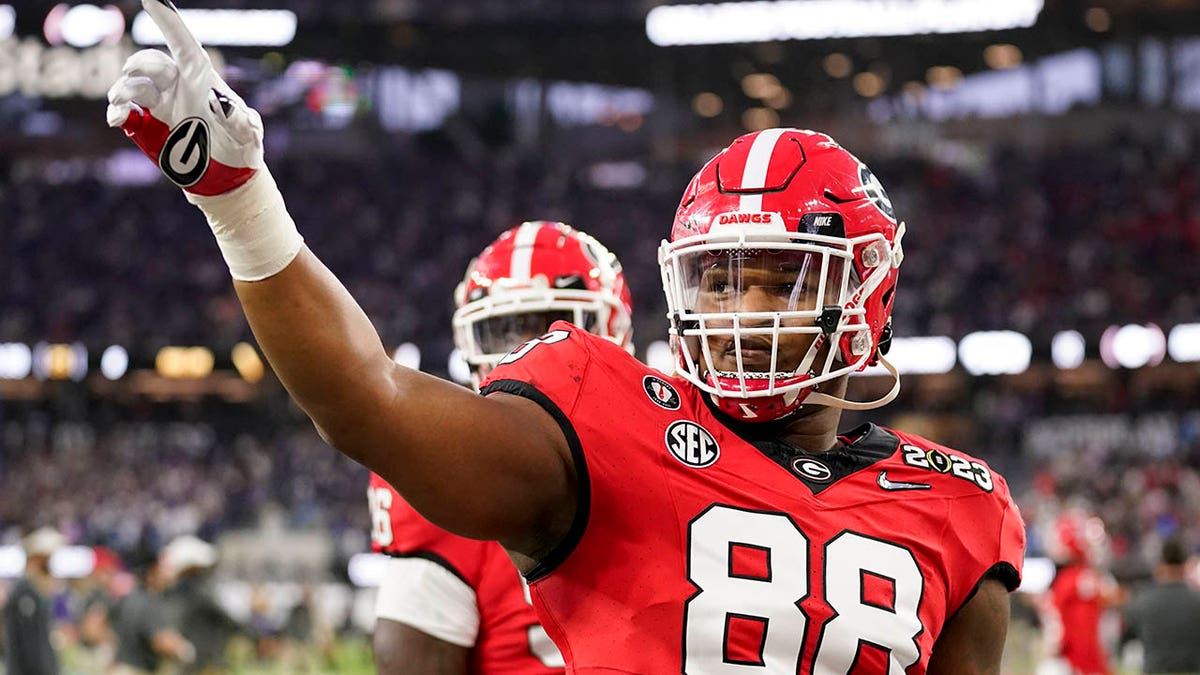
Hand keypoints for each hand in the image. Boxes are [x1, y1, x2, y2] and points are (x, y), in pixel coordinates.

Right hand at [107, 0, 261, 195]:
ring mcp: (161, 105)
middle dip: (139, 64)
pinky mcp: (148, 125)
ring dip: (122, 89)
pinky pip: (125, 111)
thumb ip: (240, 119)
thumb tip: (223, 103)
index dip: (167, 20)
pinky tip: (117, 119)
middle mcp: (177, 87)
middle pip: (151, 62)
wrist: (228, 177)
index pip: (182, 43)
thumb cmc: (243, 147)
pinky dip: (117, 112)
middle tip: (132, 73)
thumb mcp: (249, 134)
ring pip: (133, 85)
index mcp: (201, 79)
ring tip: (121, 102)